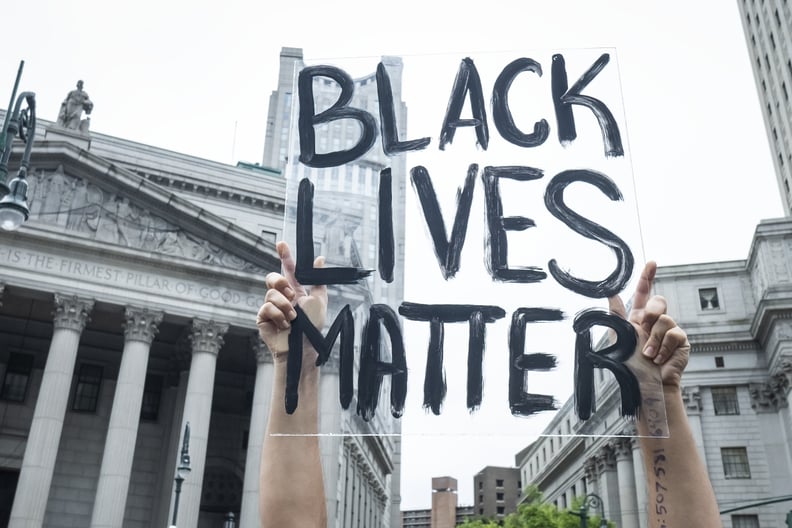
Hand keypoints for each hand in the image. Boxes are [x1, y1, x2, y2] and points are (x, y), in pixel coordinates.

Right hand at [256, 241, 326, 360]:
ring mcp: (270, 307)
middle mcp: (281, 297)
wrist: (303, 347)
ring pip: (271, 293)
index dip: (284, 255)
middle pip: (272, 277)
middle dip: (280, 281)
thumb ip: (317, 280)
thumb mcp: (319, 301)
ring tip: (293, 318)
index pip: (287, 269)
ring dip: (285, 306)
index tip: (281, 243)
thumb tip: (320, 259)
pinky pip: (266, 307)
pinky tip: (285, 324)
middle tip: (291, 293)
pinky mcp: (262, 318)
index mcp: (294, 290)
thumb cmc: (312, 327)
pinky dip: (278, 315)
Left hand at [609, 261, 689, 388]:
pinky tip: (659, 359)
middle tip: (643, 328)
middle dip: (650, 313)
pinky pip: (674, 334)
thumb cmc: (631, 366)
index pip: (644, 293)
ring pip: (665, 319)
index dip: (648, 276)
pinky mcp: (682, 342)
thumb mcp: (619, 338)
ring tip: (648, 355)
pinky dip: (663, 348)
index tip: (651, 263)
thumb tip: (610, 293)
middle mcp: (656, 322)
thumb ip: (617, 315)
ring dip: (653, 340)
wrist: (646, 386)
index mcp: (639, 318)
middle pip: (658, 301)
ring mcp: (671, 331)